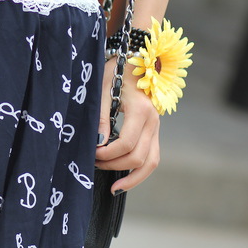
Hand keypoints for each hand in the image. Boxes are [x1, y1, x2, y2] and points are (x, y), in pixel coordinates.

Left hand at [95, 58, 160, 193]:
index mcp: (142, 110)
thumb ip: (101, 116)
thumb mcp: (102, 89)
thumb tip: (99, 144)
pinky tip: (123, 180)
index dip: (107, 154)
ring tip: (113, 187)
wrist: (135, 60)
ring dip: (132, 176)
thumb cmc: (116, 71)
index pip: (126, 144)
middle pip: (139, 157)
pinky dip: (139, 171)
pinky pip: (152, 156)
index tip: (90, 153)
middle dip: (114, 165)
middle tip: (93, 163)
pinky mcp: (154, 131)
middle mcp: (154, 121)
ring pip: (152, 162)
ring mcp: (156, 127)